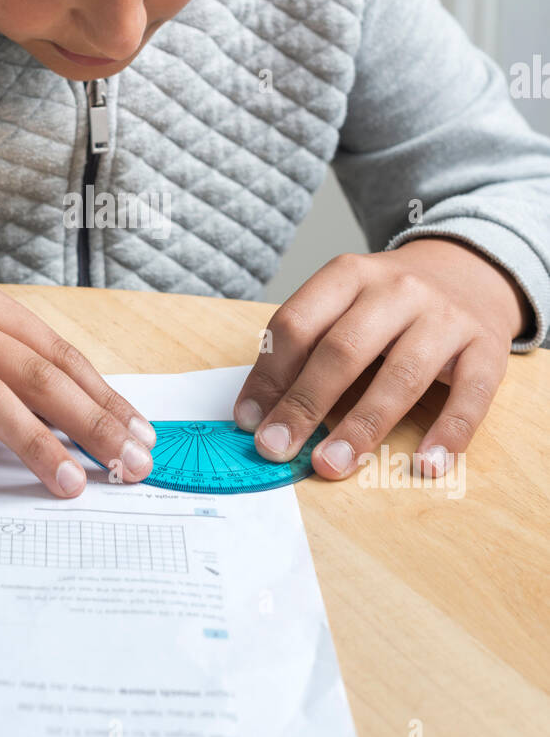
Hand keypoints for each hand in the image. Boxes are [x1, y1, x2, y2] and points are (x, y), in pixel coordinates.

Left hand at [233, 239, 529, 479]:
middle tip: (277, 448)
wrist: (468, 272)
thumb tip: (259, 412)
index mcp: (350, 275)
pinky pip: (470, 395)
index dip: (268, 375)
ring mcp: (446, 317)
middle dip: (305, 404)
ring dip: (363, 427)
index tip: (249, 421)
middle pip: (343, 349)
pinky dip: (448, 434)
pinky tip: (426, 465)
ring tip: (332, 465)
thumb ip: (306, 347)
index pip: (297, 324)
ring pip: (402, 375)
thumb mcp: (344, 304)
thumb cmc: (389, 303)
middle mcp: (398, 289)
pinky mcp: (488, 347)